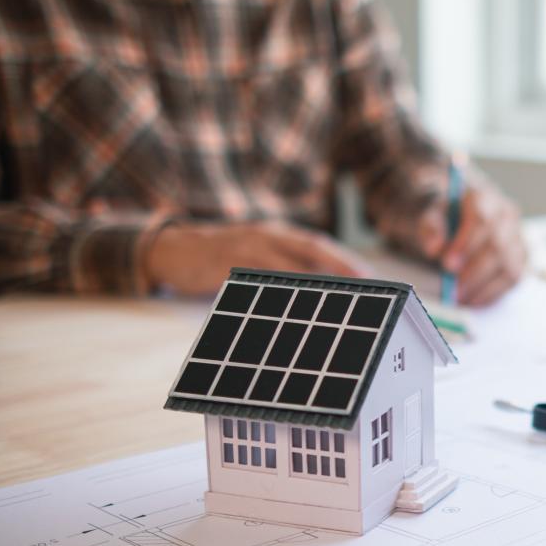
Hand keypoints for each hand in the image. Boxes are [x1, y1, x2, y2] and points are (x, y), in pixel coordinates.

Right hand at [144, 220, 372, 295]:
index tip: (371, 278)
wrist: (174, 249)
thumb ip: (285, 267)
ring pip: (284, 265)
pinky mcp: (222, 264)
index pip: (318, 245)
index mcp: (278, 234)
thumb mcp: (257, 253)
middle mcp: (266, 235)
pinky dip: (272, 292)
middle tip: (365, 287)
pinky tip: (287, 311)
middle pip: (311, 249)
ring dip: (310, 283)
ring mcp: (244, 247)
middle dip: (340, 267)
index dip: (345, 260)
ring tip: (335, 303)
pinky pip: (252, 280)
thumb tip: (323, 295)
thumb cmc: (224, 256)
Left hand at [415, 176, 526, 306]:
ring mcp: (518, 236)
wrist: (454, 216)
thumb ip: (430, 227)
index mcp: (484, 196)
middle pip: (497, 246)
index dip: (466, 244)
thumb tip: (435, 248)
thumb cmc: (443, 215)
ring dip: (485, 287)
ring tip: (460, 298)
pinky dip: (494, 293)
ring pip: (510, 265)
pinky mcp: (522, 257)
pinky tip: (474, 300)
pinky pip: (514, 279)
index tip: (448, 266)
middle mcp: (507, 215)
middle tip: (453, 290)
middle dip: (475, 272)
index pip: (481, 220)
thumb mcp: (428, 214)